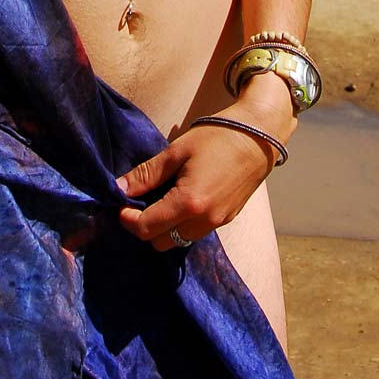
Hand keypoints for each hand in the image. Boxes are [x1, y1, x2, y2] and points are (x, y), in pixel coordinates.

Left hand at [114, 114, 277, 251]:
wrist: (258, 136)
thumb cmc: (217, 137)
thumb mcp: (176, 151)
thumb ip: (147, 174)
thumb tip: (119, 188)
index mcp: (189, 203)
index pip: (146, 228)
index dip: (127, 220)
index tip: (121, 205)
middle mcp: (204, 221)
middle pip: (160, 242)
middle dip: (145, 227)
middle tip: (140, 202)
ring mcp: (218, 223)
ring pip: (179, 241)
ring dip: (164, 228)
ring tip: (160, 199)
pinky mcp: (227, 219)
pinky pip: (195, 232)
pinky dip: (182, 224)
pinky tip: (181, 199)